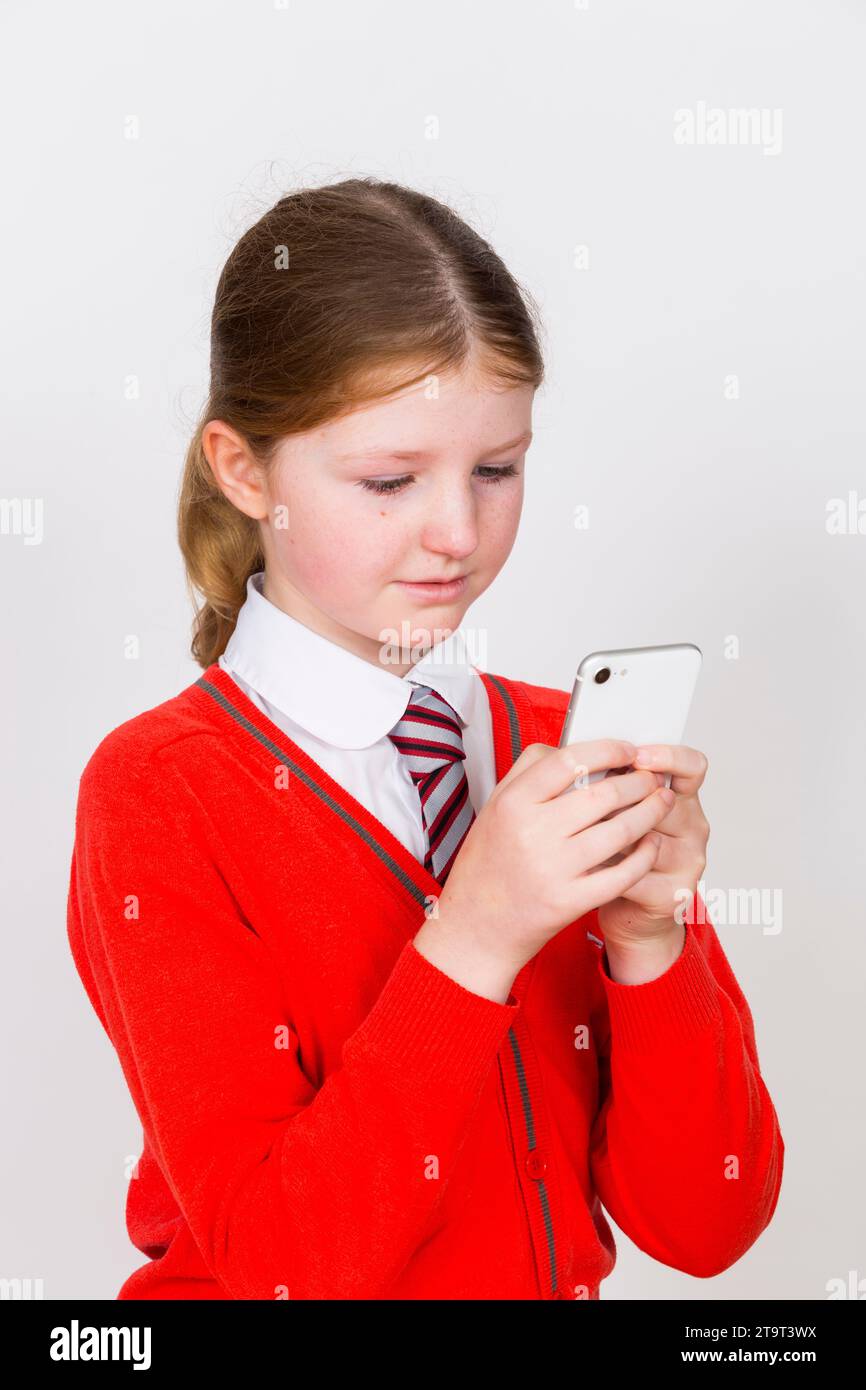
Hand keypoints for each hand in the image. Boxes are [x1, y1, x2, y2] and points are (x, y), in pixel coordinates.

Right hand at [433, 739, 670, 976]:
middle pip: (603, 793)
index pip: (570, 760)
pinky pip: (623, 873)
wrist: (475, 927)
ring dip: (651, 812)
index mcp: (513, 803)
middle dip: (638, 781)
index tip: (627, 750)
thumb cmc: (487, 865)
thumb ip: (528, 773)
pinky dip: (645, 855)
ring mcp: (554, 869)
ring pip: (621, 830)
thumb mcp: (494, 808)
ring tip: (662, 802)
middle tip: (651, 778)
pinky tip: (652, 843)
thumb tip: (572, 749)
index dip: (607, 750)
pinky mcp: (571, 901)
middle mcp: (532, 832)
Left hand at [597, 744, 709, 951]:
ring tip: (580, 832)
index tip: (636, 756)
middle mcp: (692, 826)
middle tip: (588, 799)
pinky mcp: (673, 893)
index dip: (668, 758)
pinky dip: (605, 868)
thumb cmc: (614, 852)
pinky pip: (635, 874)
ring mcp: (687, 861)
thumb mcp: (613, 809)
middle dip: (621, 800)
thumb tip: (559, 755)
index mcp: (680, 796)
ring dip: (609, 834)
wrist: (627, 909)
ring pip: (647, 837)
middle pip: (664, 800)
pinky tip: (585, 864)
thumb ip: (599, 780)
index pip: (691, 766)